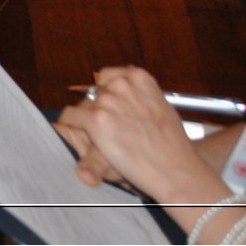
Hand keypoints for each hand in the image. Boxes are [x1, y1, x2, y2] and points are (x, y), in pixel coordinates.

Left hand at [53, 66, 228, 206]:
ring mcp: (108, 101)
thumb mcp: (163, 107)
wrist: (174, 170)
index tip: (111, 104)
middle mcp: (122, 85)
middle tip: (112, 127)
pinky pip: (71, 116)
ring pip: (84, 105)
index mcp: (139, 78)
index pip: (110, 76)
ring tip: (106, 137)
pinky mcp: (96, 119)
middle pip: (97, 92)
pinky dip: (71, 124)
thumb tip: (131, 86)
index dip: (108, 92)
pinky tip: (80, 134)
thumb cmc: (173, 144)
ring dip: (89, 118)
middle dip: (101, 108)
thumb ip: (143, 94)